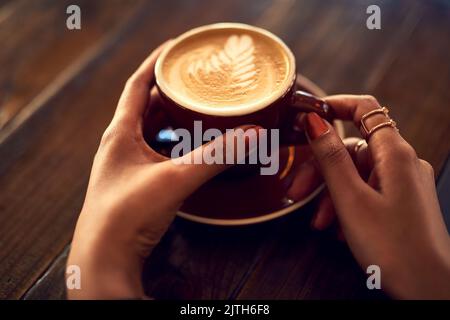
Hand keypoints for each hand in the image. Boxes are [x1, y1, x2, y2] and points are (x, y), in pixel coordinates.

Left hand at [67, 43, 258, 298]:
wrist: (106, 259)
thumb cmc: (126, 215)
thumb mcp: (174, 178)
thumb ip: (215, 155)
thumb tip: (251, 134)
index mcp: (120, 133)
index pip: (137, 84)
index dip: (156, 63)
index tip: (176, 49)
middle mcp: (121, 145)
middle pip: (147, 105)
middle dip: (172, 91)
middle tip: (198, 81)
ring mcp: (128, 165)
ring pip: (154, 130)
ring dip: (175, 118)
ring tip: (200, 108)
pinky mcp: (138, 183)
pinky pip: (159, 152)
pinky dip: (176, 144)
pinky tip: (193, 148)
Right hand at [288, 95, 449, 298]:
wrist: (429, 289)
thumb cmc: (395, 248)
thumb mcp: (351, 199)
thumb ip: (331, 157)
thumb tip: (315, 121)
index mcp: (394, 154)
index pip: (365, 109)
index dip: (336, 105)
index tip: (309, 114)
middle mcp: (402, 164)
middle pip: (353, 149)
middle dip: (321, 169)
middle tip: (297, 190)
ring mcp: (403, 184)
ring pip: (357, 175)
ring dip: (331, 195)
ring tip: (318, 223)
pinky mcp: (401, 203)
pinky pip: (367, 193)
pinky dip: (347, 205)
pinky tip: (338, 228)